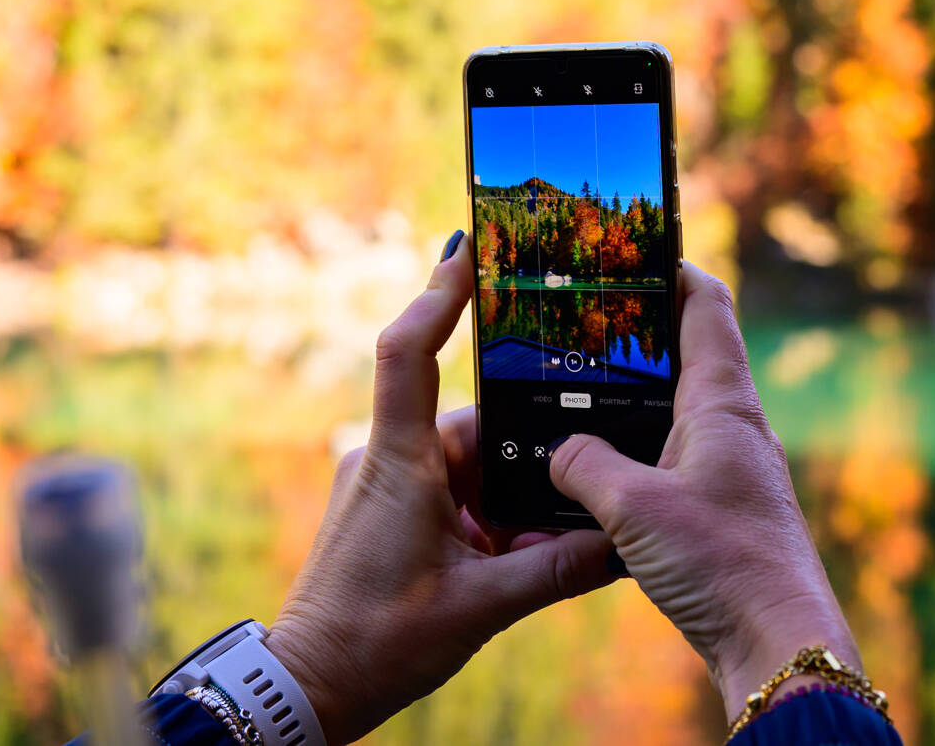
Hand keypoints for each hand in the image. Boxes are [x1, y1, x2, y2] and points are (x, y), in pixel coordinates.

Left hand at [268, 234, 616, 743]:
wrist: (310, 690)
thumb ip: (556, 570)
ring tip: (560, 526)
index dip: (439, 293)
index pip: (410, 353)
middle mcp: (391, 456)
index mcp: (400, 460)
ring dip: (517, 490)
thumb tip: (624, 542)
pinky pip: (460, 489)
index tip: (470, 245)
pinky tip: (530, 545)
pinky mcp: (394, 508)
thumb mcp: (480, 608)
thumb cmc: (376, 643)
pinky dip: (496, 510)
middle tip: (590, 454)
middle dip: (531, 445)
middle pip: (478, 421)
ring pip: (476, 460)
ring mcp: (389, 481)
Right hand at [548, 262, 858, 715]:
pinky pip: (673, 452)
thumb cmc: (723, 566)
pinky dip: (638, 443)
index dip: (670, 267)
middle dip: (638, 330)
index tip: (628, 250)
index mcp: (722, 401)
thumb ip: (584, 466)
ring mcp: (731, 464)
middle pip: (688, 349)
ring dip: (635, 393)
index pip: (705, 303)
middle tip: (581, 318)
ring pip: (677, 405)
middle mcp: (733, 423)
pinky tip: (599, 466)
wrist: (778, 647)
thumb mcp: (633, 508)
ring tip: (577, 388)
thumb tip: (558, 452)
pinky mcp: (722, 504)